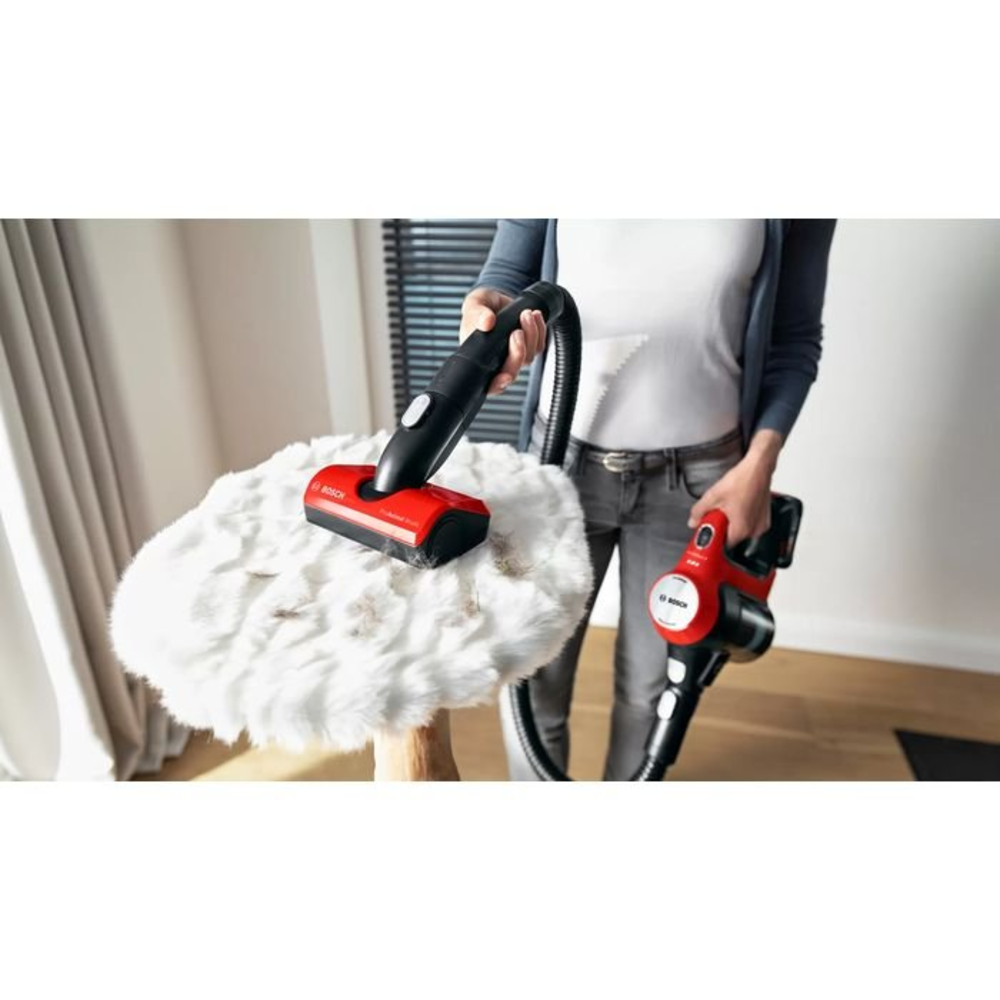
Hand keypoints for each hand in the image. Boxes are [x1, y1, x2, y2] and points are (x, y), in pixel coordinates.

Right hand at [460, 287, 546, 394]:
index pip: (488, 383)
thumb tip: (487, 322)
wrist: (494, 300)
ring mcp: (514, 355)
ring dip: (531, 335)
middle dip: (518, 352)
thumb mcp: (473, 306)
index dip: (497, 385)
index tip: (505, 377)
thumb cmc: (479, 308)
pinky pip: (539, 346)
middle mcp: (497, 362)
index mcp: (479, 359)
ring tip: (526, 314)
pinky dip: (539, 330)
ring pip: (528, 357)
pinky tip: (535, 316)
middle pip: (512, 371)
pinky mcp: (528, 346)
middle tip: (516, 332)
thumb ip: (476, 314)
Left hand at [688, 430, 782, 545]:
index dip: (714, 537)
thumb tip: (693, 521)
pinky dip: (742, 516)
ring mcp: (761, 523)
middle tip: (717, 513)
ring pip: (741, 528)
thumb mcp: (713, 496)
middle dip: (722, 526)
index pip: (723, 545)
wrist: (758, 468)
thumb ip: (699, 511)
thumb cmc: (742, 480)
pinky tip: (737, 503)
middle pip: (732, 536)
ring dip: (732, 521)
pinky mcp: (765, 516)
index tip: (708, 530)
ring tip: (728, 505)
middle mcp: (754, 530)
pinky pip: (750, 521)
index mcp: (742, 529)